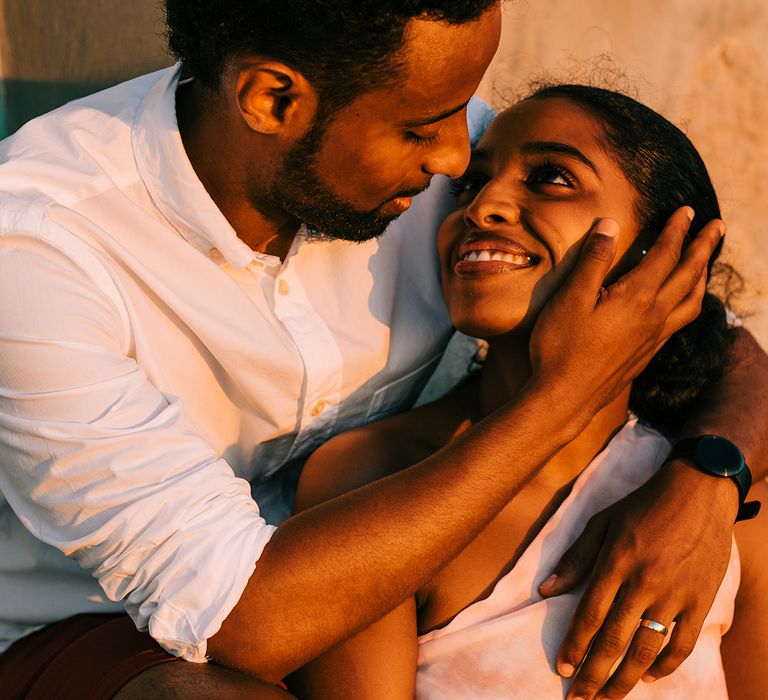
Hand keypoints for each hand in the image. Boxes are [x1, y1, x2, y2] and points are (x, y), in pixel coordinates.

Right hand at [529, 208, 724, 427]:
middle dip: (704, 247)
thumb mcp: (570, 298)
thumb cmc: (561, 347)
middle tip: (717, 226)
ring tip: (706, 263)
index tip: (687, 211)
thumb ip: (593, 260)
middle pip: (690, 275)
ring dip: (702, 277)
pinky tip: (679, 306)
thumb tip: (609, 225)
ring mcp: (653, 338)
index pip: (665, 255)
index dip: (677, 230)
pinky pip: (679, 323)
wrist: (564, 398)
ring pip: (691, 302)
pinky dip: (689, 304)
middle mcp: (654, 316)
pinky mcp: (646, 355)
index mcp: (637, 298)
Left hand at [538, 459, 737, 698]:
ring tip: (609, 697)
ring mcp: (675, 594)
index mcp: (616, 562)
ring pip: (646, 649)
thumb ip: (575, 558)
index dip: (573, 647)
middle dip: (594, 674)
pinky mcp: (700, 600)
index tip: (561, 669)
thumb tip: (545, 591)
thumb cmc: (643, 505)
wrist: (698, 492)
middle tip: (579, 698)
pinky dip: (666, 665)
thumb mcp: (602, 522)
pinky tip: (650, 676)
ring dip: (626, 679)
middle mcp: (644, 583)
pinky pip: (683, 643)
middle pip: (614, 640)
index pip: (589, 616)